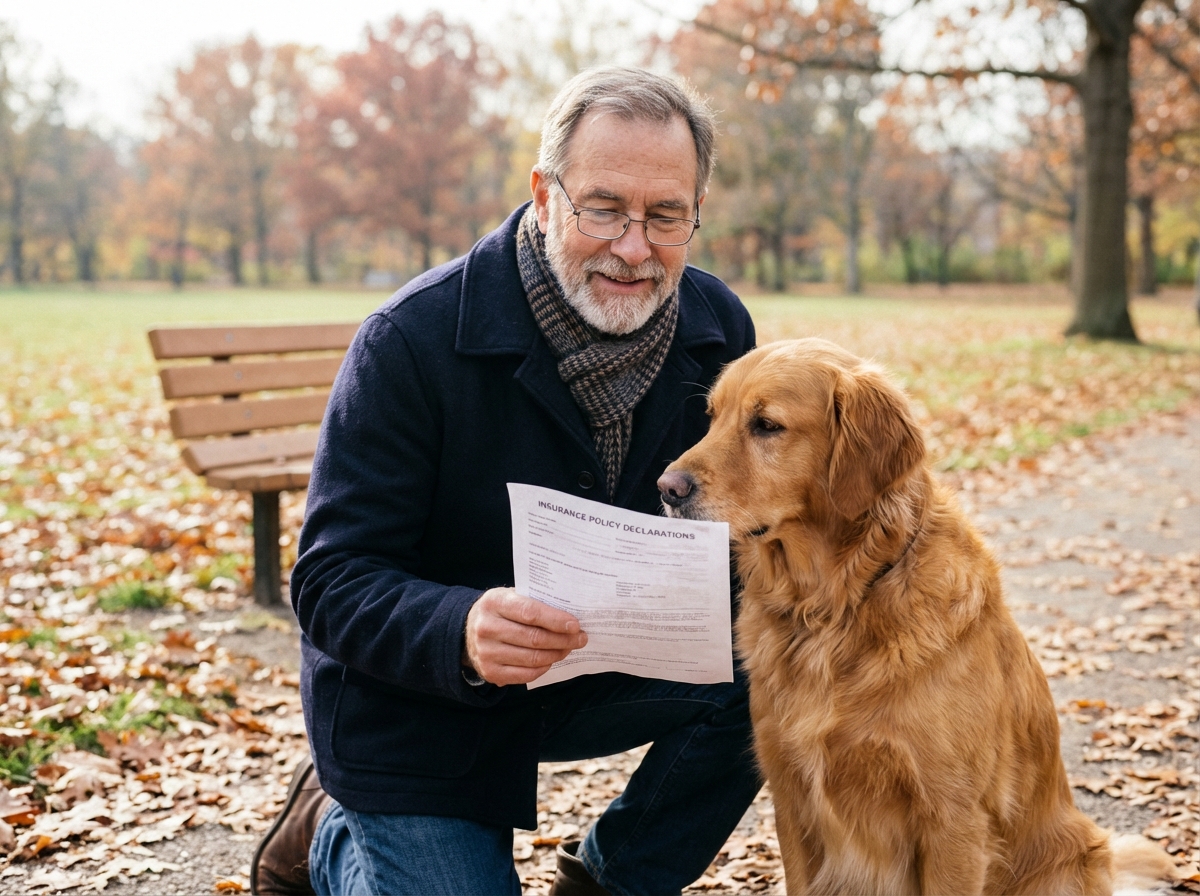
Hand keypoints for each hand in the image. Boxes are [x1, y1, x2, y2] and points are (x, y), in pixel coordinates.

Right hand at [463, 587, 586, 685]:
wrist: (467, 631)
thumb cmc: (499, 611)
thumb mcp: (510, 596)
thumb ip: (534, 602)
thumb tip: (569, 615)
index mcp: (494, 603)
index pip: (530, 612)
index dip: (555, 620)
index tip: (575, 625)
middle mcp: (487, 628)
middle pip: (534, 638)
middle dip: (563, 640)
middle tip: (580, 638)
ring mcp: (487, 653)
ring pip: (533, 658)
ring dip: (557, 654)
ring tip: (569, 647)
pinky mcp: (490, 672)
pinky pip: (526, 674)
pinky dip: (544, 667)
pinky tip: (552, 659)